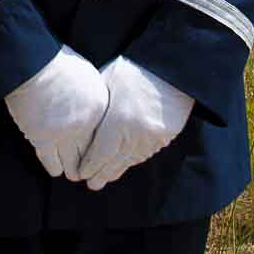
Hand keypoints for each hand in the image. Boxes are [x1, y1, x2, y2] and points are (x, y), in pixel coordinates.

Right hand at [3, 46, 109, 178]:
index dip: (100, 147)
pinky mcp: (44, 139)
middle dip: (89, 164)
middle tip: (88, 171)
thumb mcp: (86, 74)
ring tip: (73, 174)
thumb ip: (93, 95)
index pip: (103, 136)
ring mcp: (65, 133)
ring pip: (73, 163)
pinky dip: (54, 168)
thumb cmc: (55, 63)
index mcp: (99, 106)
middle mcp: (86, 123)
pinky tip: (56, 170)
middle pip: (91, 153)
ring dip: (73, 170)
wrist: (31, 63)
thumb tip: (94, 108)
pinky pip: (51, 162)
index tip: (98, 154)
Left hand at [74, 57, 193, 190]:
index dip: (90, 166)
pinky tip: (126, 163)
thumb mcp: (108, 84)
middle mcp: (135, 134)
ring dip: (118, 170)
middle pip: (115, 161)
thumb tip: (84, 122)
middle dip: (101, 174)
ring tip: (107, 178)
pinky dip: (134, 159)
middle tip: (92, 185)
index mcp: (117, 121)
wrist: (172, 68)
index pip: (100, 153)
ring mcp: (152, 137)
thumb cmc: (134, 71)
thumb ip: (98, 107)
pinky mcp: (165, 136)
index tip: (81, 173)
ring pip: (131, 160)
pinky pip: (146, 152)